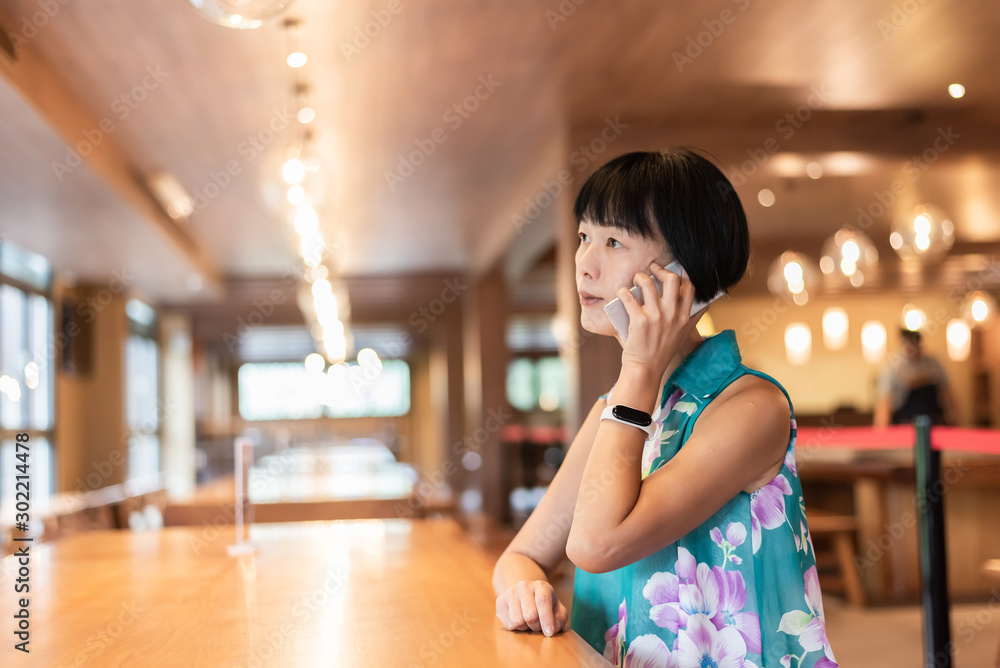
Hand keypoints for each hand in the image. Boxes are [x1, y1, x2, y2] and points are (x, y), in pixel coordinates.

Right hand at [495, 580, 567, 636]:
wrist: (525, 593)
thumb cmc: (544, 605)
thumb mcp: (557, 609)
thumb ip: (560, 619)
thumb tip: (553, 628)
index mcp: (541, 586)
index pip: (543, 601)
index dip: (546, 619)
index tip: (549, 633)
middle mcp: (524, 586)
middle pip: (530, 615)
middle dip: (536, 626)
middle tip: (538, 625)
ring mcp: (510, 592)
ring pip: (517, 621)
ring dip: (525, 628)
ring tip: (528, 622)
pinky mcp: (500, 601)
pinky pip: (508, 624)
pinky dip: (515, 628)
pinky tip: (519, 619)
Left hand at [617, 262, 702, 377]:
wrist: (645, 369)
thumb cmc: (661, 352)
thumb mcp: (682, 335)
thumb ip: (691, 319)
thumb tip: (703, 304)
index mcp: (685, 317)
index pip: (689, 287)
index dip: (681, 274)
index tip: (673, 271)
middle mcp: (673, 315)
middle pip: (672, 279)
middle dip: (661, 270)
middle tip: (652, 269)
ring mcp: (656, 317)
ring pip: (647, 283)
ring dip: (640, 277)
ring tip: (636, 280)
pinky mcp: (639, 321)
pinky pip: (628, 296)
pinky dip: (623, 292)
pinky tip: (622, 293)